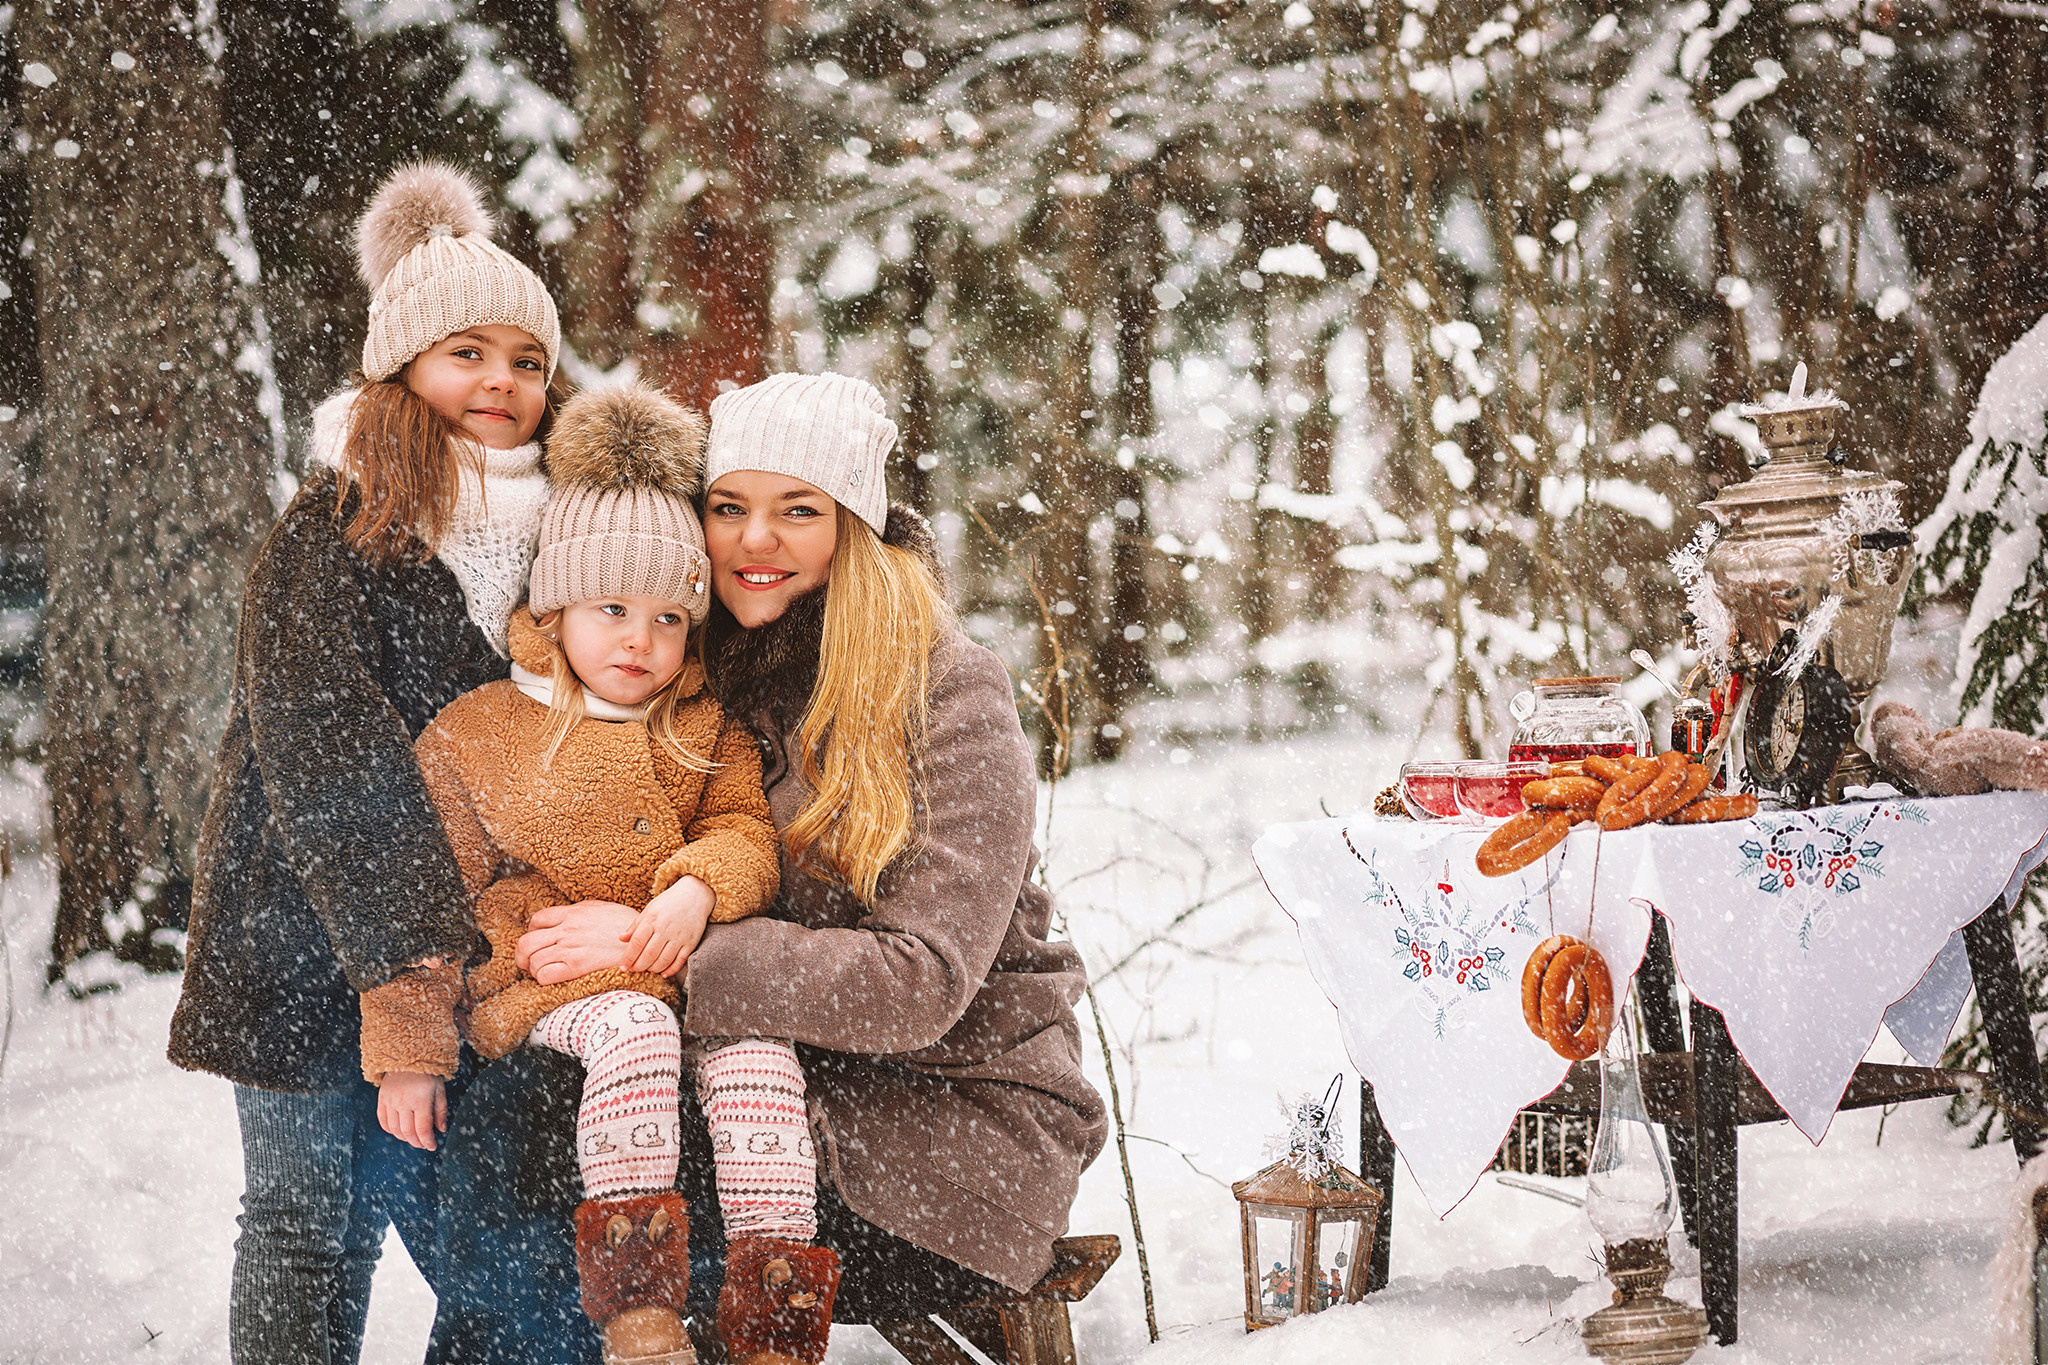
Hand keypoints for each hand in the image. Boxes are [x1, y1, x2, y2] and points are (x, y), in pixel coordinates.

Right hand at [377, 1071, 446, 1151]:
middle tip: (424, 1144)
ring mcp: (390, 1101)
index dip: (428, 1141)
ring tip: (413, 1138)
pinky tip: (399, 1131)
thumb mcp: (439, 1089)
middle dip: (417, 1142)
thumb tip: (441, 1129)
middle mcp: (403, 1102)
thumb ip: (441, 1110)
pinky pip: (383, 1121)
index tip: (432, 1146)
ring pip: (394, 1129)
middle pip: (408, 1132)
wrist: (407, 1057)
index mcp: (420, 1100)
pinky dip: (390, 1130)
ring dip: (404, 1138)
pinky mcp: (381, 1100)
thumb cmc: (427, 1073)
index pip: (423, 1129)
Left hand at [516, 899, 638, 983]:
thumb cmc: (626, 927)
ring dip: (533, 969)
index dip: (532, 932)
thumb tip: (565, 915)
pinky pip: (544, 975)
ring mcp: (570, 948)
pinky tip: (553, 978)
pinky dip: (543, 978)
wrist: (644, 942)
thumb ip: (579, 910)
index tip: (538, 941)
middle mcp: (567, 929)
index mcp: (572, 913)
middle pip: (526, 942)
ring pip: (533, 960)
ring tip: (542, 971)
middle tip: (528, 961)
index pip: (536, 920)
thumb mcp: (601, 908)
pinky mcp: (576, 967)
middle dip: (522, 954)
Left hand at [627, 875, 715, 975]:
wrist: (695, 895)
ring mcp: (679, 937)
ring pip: (664, 960)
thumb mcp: (650, 909)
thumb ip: (636, 925)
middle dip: (639, 966)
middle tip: (634, 970)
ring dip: (653, 969)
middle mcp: (665, 929)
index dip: (628, 957)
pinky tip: (663, 973)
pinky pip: (680, 961)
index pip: (637, 942)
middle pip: (649, 955)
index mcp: (652, 920)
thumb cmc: (669, 903)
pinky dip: (671, 970)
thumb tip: (621, 939)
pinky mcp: (691, 942)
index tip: (623, 967)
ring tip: (647, 969)